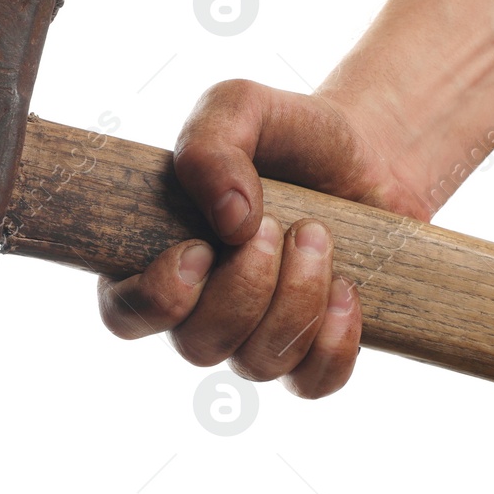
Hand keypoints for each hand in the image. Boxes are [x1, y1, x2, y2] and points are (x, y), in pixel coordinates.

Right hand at [96, 80, 429, 398]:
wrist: (369, 154)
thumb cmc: (288, 134)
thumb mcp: (241, 108)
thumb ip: (212, 144)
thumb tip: (228, 218)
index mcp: (158, 259)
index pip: (124, 316)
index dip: (158, 299)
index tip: (201, 248)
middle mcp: (200, 312)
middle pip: (198, 346)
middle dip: (247, 287)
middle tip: (282, 224)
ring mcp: (256, 340)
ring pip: (259, 364)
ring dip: (297, 300)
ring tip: (319, 235)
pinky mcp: (313, 352)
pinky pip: (314, 385)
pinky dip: (334, 344)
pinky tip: (348, 291)